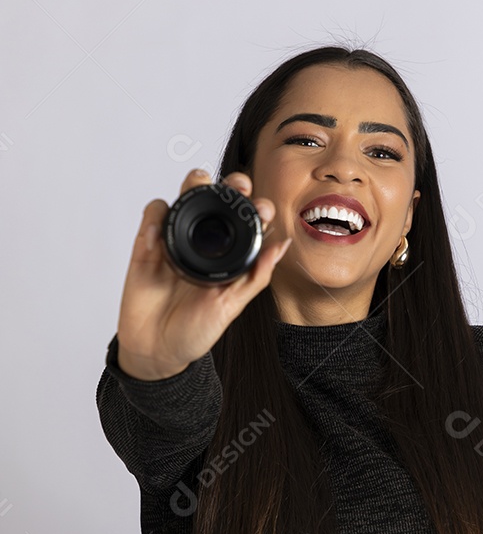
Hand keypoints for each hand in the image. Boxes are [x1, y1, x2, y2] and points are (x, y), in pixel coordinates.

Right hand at [116, 168, 289, 378]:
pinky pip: (153, 214)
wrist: (156, 350)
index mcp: (230, 254)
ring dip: (194, 183)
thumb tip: (283, 245)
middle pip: (219, 198)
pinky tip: (160, 233)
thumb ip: (256, 276)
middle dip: (231, 184)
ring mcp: (176, 239)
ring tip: (199, 185)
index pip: (246, 221)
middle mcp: (205, 242)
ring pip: (186, 195)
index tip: (263, 209)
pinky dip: (156, 215)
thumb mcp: (231, 306)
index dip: (256, 208)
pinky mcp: (148, 243)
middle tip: (239, 187)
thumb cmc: (195, 331)